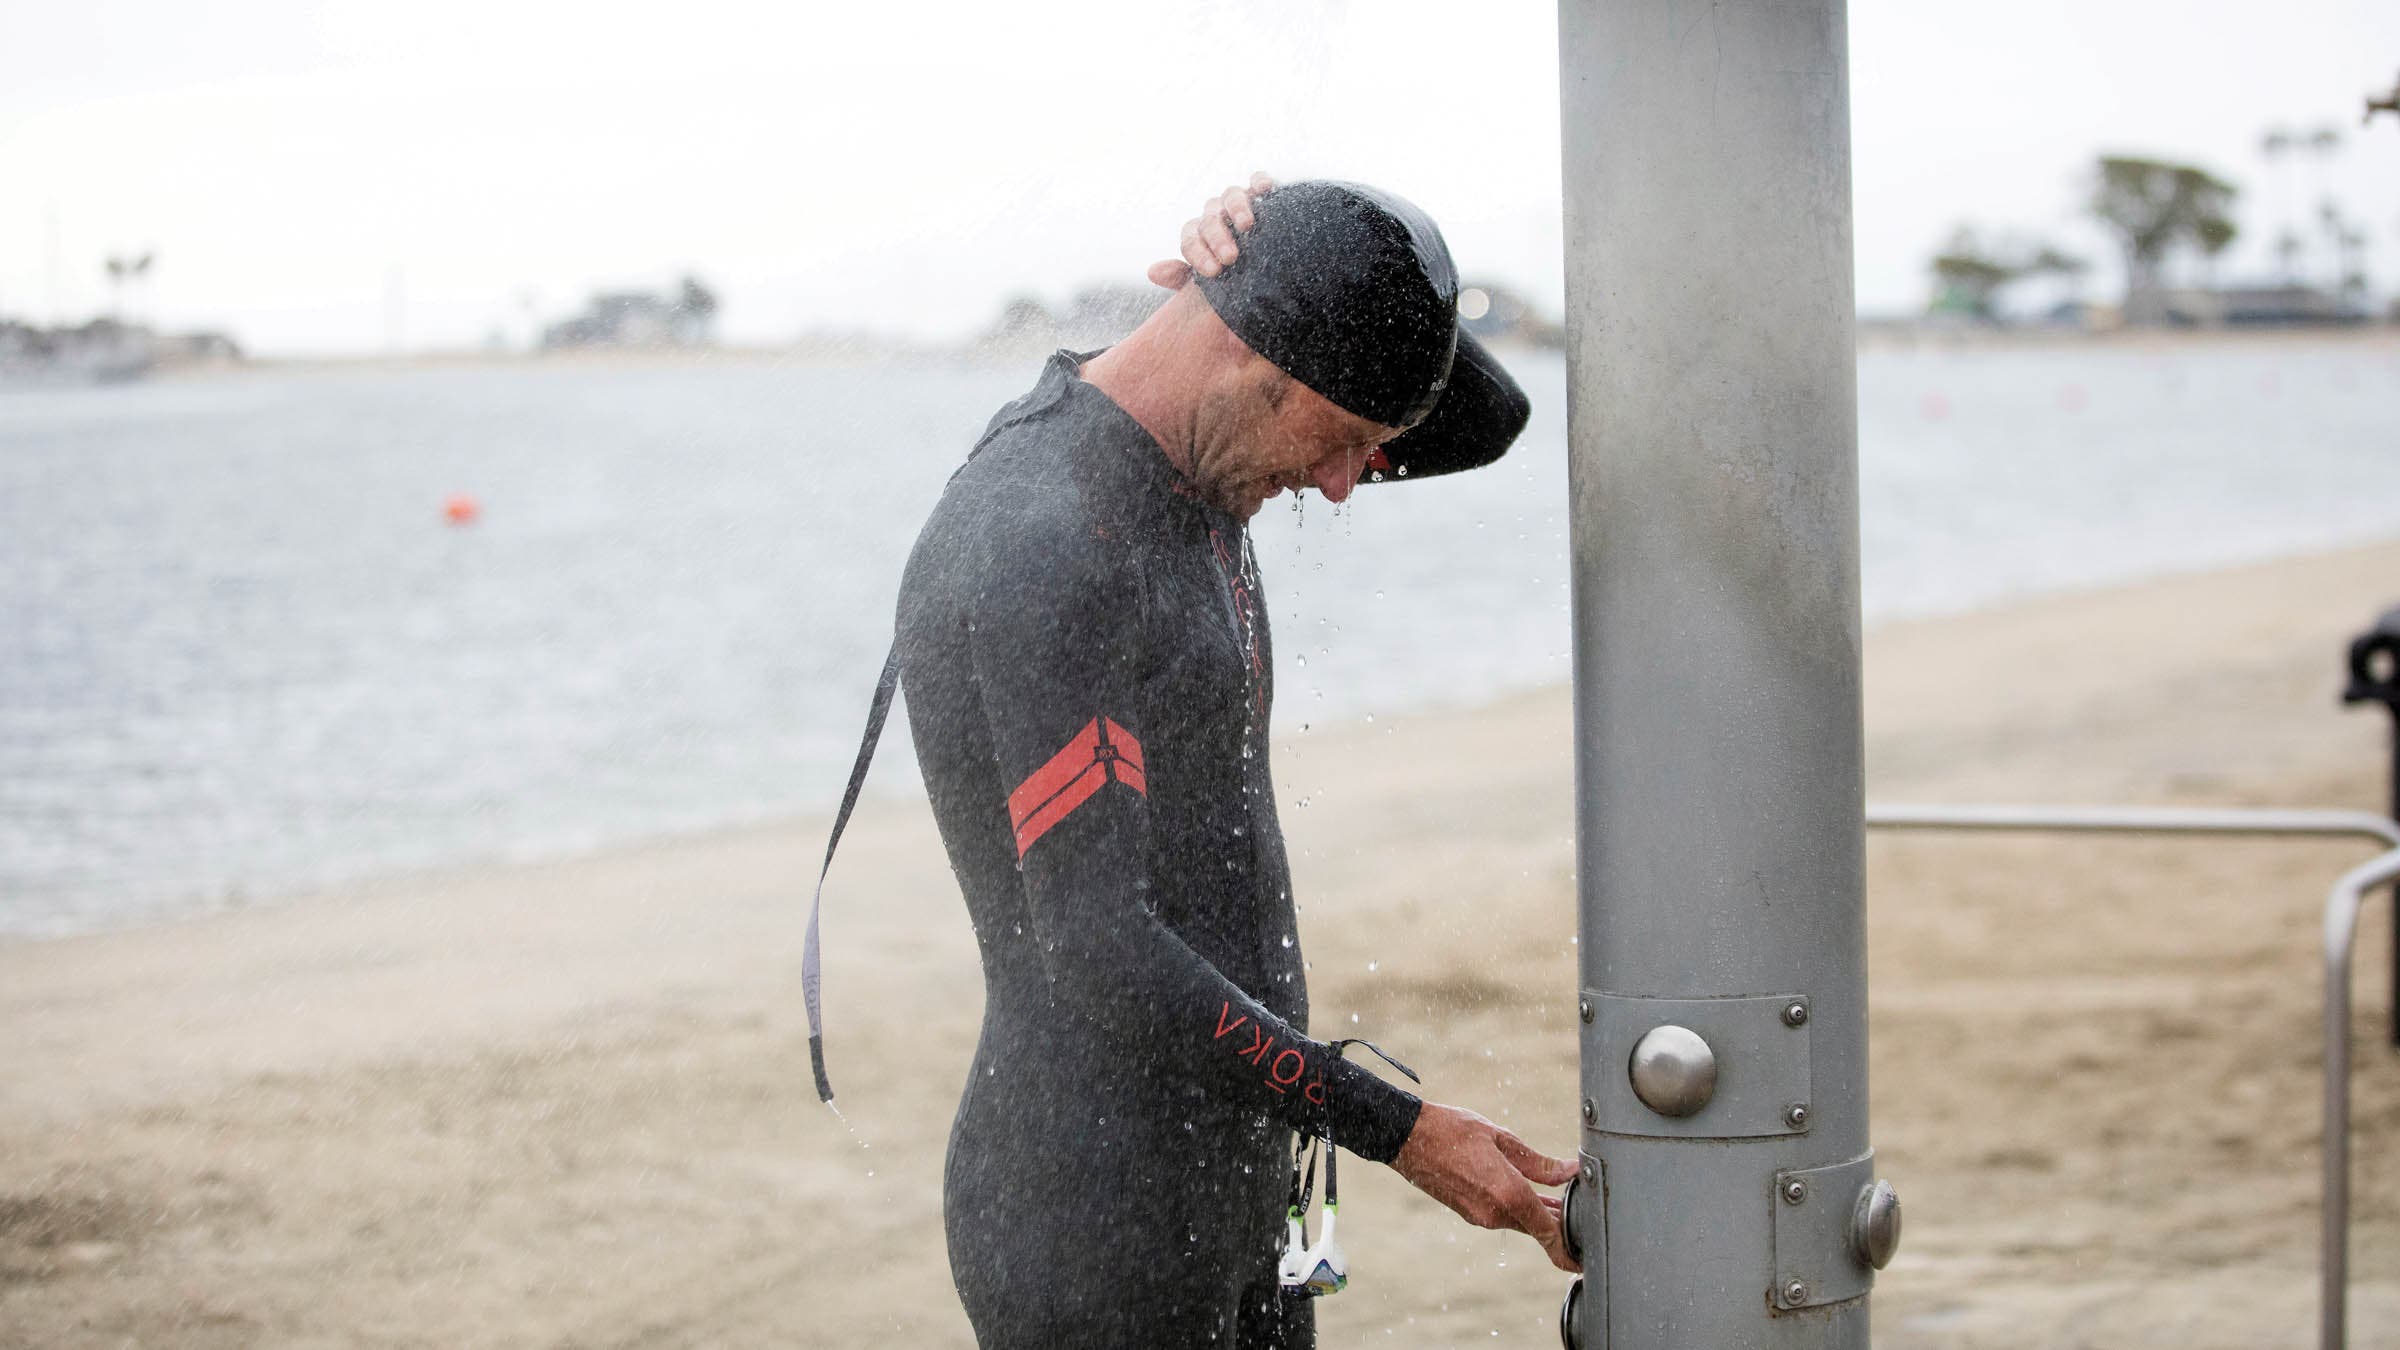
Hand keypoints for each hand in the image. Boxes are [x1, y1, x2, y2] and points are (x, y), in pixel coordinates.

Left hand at [1147, 172, 1276, 288]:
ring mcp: (1237, 202)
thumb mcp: (1207, 284)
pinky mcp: (1261, 193)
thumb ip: (1180, 278)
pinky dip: (1260, 181)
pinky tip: (1265, 189)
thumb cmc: (1234, 277)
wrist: (1268, 273)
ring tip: (1246, 226)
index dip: (1198, 255)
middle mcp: (1216, 215)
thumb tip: (1152, 272)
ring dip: (1236, 209)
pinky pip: (1257, 180)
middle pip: (1210, 220)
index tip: (1213, 272)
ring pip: (1231, 196)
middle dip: (1217, 238)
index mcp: (1198, 235)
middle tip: (1230, 257)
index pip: (1190, 240)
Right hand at [1390, 1102, 1581, 1272]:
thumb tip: (1569, 1172)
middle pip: (1538, 1227)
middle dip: (1560, 1222)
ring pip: (1521, 1221)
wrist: (1406, 1138)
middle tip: (1582, 1211)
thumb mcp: (1501, 1138)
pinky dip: (1520, 1208)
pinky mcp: (1470, 1214)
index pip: (1549, 1231)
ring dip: (1540, 1213)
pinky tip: (1530, 1192)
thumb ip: (1538, 1162)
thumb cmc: (1451, 1130)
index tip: (1583, 1262)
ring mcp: (1480, 1217)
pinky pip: (1504, 1216)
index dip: (1569, 1251)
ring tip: (1562, 1196)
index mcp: (1508, 1193)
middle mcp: (1495, 1213)